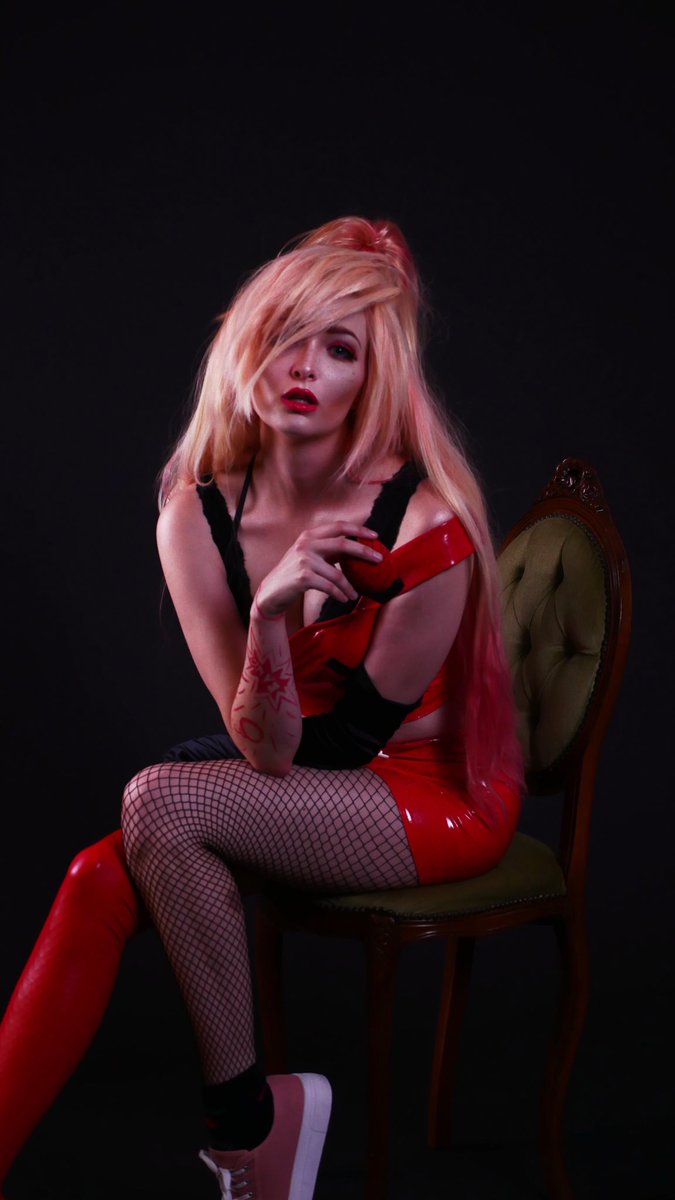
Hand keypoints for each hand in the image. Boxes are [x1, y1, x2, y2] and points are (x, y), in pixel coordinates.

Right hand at [254, 523, 383, 617]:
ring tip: (355, 594)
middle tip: (379, 560)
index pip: (338, 526)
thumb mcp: (308, 556)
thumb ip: (327, 550)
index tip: (375, 536)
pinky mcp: (303, 577)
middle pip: (342, 544)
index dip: (359, 529)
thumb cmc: (293, 575)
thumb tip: (356, 549)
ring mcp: (304, 560)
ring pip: (338, 574)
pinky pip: (330, 587)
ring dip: (350, 586)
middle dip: (364, 552)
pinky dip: (340, 594)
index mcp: (309, 536)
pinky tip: (344, 599)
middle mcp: (306, 544)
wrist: (271, 593)